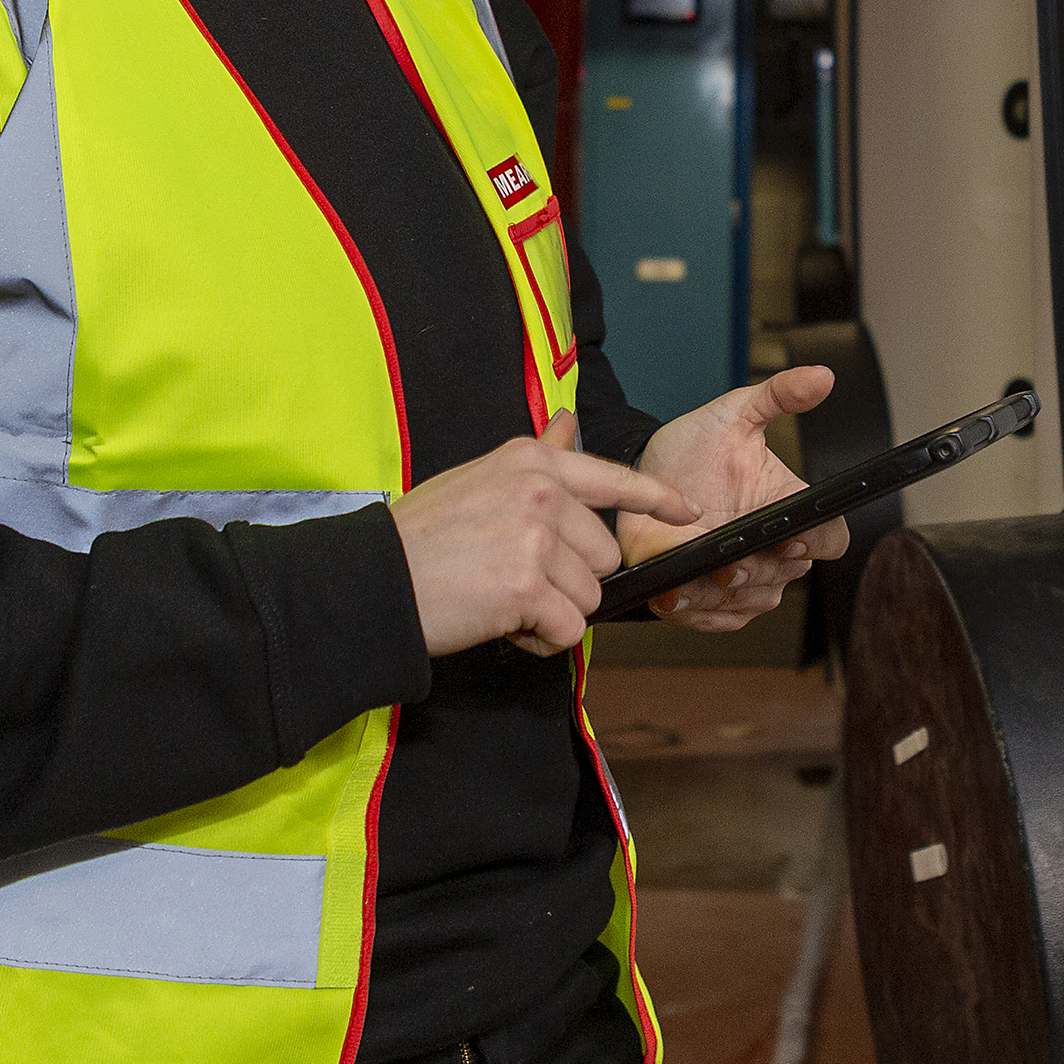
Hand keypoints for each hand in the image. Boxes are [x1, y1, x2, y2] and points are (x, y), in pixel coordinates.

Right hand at [393, 413, 698, 657]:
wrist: (374, 581)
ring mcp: (535, 537)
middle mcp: (540, 491)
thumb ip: (537, 457)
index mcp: (531, 460)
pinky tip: (504, 623)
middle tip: (514, 579)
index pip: (615, 476)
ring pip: (589, 596)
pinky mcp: (527, 586)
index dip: (659, 499)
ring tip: (501, 600)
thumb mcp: (480, 478)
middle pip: (603, 554)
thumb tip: (568, 423)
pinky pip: (569, 628)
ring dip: (552, 612)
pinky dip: (541, 639)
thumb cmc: (422, 537)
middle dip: (570, 579)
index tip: (689, 512)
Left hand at [623, 366, 847, 631]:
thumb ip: (779, 394)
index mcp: (790, 508)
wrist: (642, 474)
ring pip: (753, 601)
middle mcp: (774, 550)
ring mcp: (742, 578)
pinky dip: (698, 611)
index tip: (789, 539)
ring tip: (694, 576)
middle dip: (756, 571)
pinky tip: (675, 594)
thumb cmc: (695, 448)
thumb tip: (823, 376)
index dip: (817, 543)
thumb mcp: (735, 413)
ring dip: (722, 593)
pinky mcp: (708, 599)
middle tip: (727, 560)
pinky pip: (717, 619)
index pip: (829, 537)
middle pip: (788, 577)